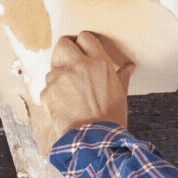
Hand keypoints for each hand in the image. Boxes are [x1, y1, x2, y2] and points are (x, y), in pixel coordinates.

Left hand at [33, 31, 134, 154]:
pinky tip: (62, 108)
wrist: (95, 139)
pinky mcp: (48, 92)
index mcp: (99, 63)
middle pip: (63, 45)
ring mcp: (61, 78)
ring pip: (52, 70)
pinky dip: (52, 97)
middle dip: (63, 53)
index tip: (81, 51)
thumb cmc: (111, 118)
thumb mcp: (121, 94)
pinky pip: (46, 89)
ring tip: (67, 96)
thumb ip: (122, 76)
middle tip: (66, 64)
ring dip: (57, 80)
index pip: (85, 38)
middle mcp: (79, 65)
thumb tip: (130, 66)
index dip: (82, 44)